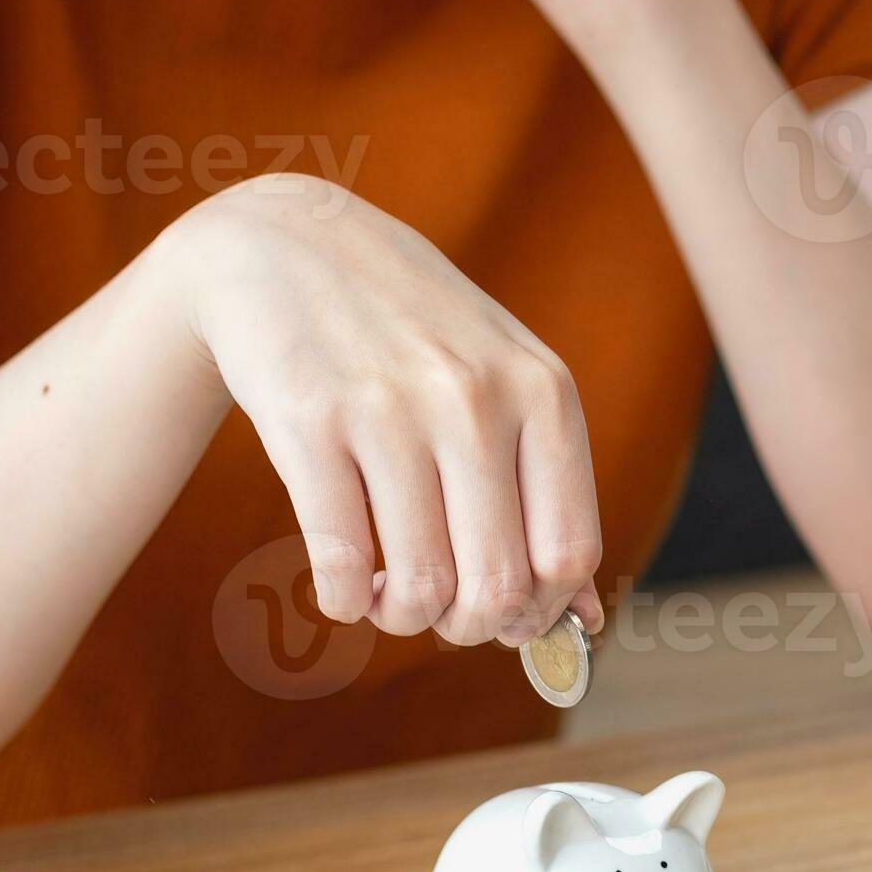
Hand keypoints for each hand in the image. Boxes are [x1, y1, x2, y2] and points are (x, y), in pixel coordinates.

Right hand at [161, 175, 604, 646]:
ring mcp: (390, 408)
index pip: (568, 554)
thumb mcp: (502, 381)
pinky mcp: (309, 422)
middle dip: (467, 628)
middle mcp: (475, 398)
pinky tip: (345, 581)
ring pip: (418, 588)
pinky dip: (344, 601)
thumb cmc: (409, 330)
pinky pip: (341, 566)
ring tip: (386, 596)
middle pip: (497, 586)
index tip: (506, 616)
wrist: (284, 243)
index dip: (539, 613)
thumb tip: (587, 622)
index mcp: (542, 392)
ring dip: (400, 618)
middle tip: (440, 612)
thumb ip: (550, 493)